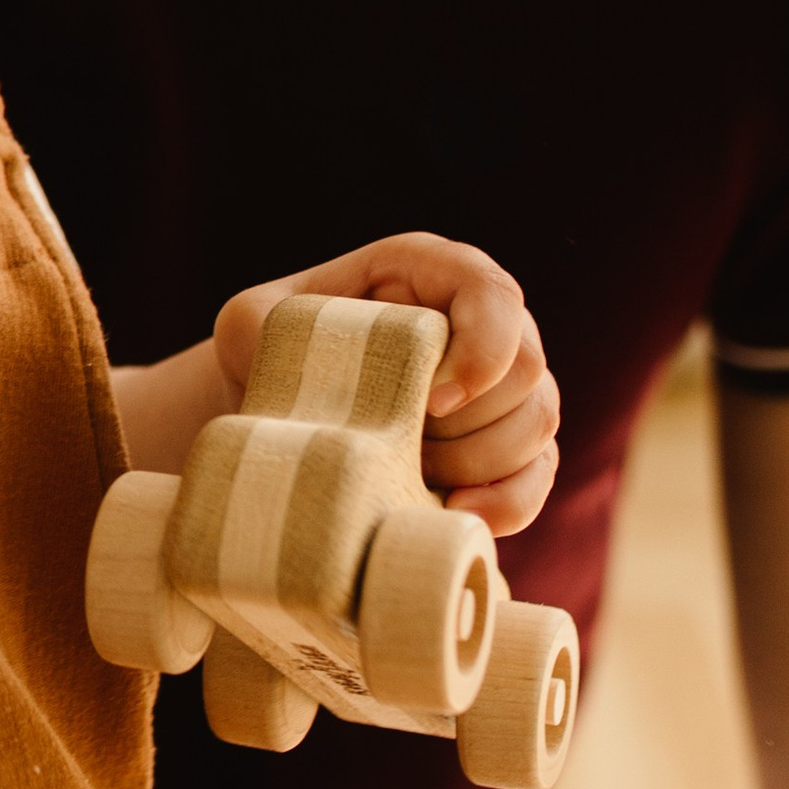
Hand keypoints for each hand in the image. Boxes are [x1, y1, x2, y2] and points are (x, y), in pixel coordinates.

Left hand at [214, 231, 560, 536]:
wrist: (286, 405)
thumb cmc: (274, 351)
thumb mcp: (250, 323)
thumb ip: (257, 324)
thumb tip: (283, 354)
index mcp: (429, 271)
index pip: (493, 295)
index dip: (481, 351)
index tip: (430, 403)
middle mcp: (483, 320)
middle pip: (526, 371)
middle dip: (466, 425)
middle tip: (401, 448)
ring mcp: (505, 383)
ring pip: (537, 424)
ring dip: (477, 464)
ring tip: (409, 474)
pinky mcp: (510, 444)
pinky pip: (537, 476)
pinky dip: (507, 504)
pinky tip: (457, 516)